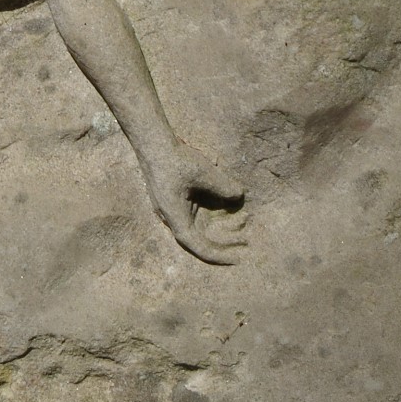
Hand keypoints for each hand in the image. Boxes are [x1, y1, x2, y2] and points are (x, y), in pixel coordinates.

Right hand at [140, 143, 247, 265]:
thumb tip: (240, 196)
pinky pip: (196, 214)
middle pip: (199, 238)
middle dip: (223, 240)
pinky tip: (226, 206)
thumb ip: (223, 186)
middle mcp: (172, 217)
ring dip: (220, 226)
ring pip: (198, 226)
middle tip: (246, 238)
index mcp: (174, 216)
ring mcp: (173, 209)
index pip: (196, 245)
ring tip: (243, 220)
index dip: (216, 255)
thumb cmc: (175, 159)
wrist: (153, 143)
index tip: (235, 259)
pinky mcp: (175, 200)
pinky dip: (212, 215)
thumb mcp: (204, 172)